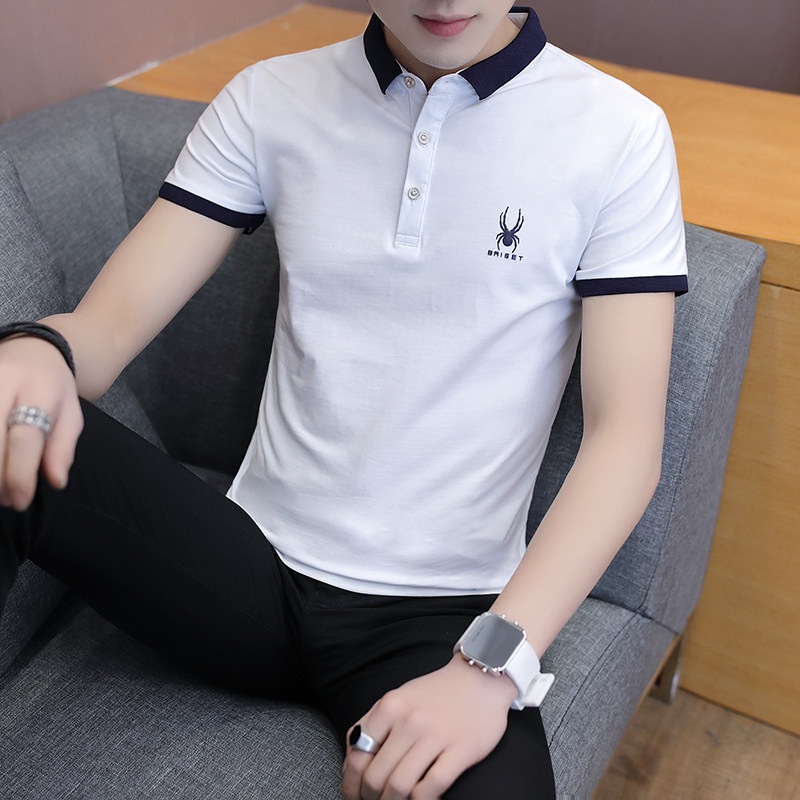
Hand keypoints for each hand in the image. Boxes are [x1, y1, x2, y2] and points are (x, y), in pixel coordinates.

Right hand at [0, 336, 82, 509]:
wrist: (32, 350)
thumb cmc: (52, 389)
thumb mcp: (71, 415)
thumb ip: (63, 448)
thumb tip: (55, 481)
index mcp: (38, 388)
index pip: (25, 436)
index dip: (20, 473)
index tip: (20, 500)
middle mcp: (2, 381)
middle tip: (6, 497)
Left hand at [341, 655, 516, 799]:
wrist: (480, 677)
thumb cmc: (436, 693)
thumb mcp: (399, 698)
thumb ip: (374, 725)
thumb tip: (352, 764)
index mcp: (389, 706)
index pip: (357, 754)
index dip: (351, 783)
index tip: (353, 795)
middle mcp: (409, 720)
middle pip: (375, 776)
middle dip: (370, 798)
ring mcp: (436, 735)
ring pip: (400, 785)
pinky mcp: (462, 749)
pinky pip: (432, 786)